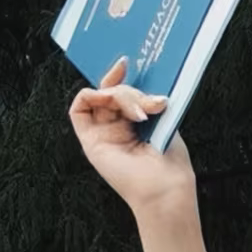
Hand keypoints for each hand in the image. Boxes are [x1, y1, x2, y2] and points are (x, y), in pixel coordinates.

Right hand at [68, 59, 193, 218]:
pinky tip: (112, 101)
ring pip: (99, 96)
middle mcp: (115, 129)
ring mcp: (102, 135)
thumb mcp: (163, 122)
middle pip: (111, 91)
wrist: (166, 190)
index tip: (128, 62)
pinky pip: (79, 108)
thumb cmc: (171, 165)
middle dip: (130, 89)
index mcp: (132, 125)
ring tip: (141, 112)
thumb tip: (143, 82)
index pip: (120, 93)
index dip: (120, 76)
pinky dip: (94, 95)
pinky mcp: (90, 142)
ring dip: (120, 94)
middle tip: (150, 103)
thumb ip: (148, 100)